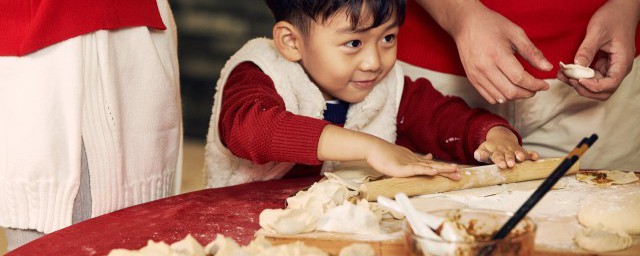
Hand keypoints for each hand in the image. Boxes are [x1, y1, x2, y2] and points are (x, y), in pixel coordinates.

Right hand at [317, 125, 460, 179]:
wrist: (372, 148)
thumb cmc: (384, 154)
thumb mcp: (402, 157)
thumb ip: (415, 159)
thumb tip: (429, 157)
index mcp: (414, 160)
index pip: (432, 165)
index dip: (444, 168)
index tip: (456, 170)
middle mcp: (414, 161)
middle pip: (434, 166)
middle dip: (448, 170)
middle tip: (460, 174)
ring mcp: (408, 163)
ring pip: (428, 167)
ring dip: (442, 169)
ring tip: (454, 171)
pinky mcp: (402, 168)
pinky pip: (416, 169)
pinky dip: (426, 170)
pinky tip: (434, 172)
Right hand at [418, 0, 551, 103]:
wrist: (466, 24)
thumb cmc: (491, 25)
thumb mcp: (516, 33)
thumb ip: (532, 52)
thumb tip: (547, 68)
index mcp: (497, 55)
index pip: (520, 78)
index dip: (536, 85)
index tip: (544, 85)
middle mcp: (485, 68)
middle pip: (510, 91)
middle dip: (528, 93)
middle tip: (536, 88)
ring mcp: (476, 75)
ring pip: (500, 97)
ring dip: (515, 97)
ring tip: (524, 89)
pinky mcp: (471, 78)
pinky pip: (489, 96)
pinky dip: (502, 97)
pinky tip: (509, 89)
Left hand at [474, 126, 538, 168]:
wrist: (500, 137)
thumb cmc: (491, 148)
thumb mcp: (483, 150)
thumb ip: (480, 154)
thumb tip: (478, 155)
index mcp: (495, 151)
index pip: (497, 156)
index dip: (499, 161)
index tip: (502, 165)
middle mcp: (505, 150)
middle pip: (508, 155)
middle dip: (510, 159)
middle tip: (511, 164)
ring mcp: (514, 150)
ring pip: (518, 152)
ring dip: (520, 155)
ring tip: (522, 159)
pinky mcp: (521, 150)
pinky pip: (528, 152)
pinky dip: (532, 154)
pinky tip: (535, 157)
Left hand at [557, 0, 639, 99]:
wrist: (621, 9)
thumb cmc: (613, 17)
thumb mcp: (597, 31)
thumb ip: (587, 50)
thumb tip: (576, 67)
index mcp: (622, 61)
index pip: (611, 83)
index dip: (594, 86)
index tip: (578, 80)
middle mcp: (618, 68)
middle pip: (603, 91)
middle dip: (584, 88)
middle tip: (568, 78)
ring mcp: (610, 67)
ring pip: (595, 86)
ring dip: (578, 84)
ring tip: (562, 75)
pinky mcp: (603, 65)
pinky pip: (590, 76)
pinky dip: (578, 77)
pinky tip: (565, 72)